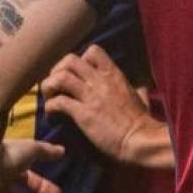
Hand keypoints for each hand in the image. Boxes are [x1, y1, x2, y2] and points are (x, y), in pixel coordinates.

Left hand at [41, 45, 157, 164]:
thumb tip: (142, 88)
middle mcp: (101, 81)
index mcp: (114, 75)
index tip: (75, 76)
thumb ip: (138, 91)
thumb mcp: (140, 99)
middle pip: (69, 60)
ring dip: (49, 88)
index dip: (78, 61)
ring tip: (50, 101)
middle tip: (56, 88)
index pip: (92, 51)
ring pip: (59, 78)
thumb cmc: (142, 123)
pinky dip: (50, 109)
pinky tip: (52, 118)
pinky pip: (58, 102)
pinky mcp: (84, 114)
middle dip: (57, 72)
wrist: (142, 141)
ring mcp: (91, 96)